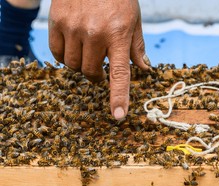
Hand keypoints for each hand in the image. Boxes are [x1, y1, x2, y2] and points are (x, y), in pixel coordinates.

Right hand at [48, 0, 149, 119]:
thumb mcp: (134, 20)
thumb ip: (137, 47)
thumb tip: (145, 70)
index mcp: (119, 35)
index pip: (119, 74)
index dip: (118, 97)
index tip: (118, 116)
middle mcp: (95, 33)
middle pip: (91, 72)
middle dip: (97, 75)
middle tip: (101, 65)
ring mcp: (74, 27)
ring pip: (72, 65)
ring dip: (81, 66)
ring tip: (88, 53)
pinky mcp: (57, 21)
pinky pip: (57, 53)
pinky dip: (64, 56)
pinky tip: (73, 46)